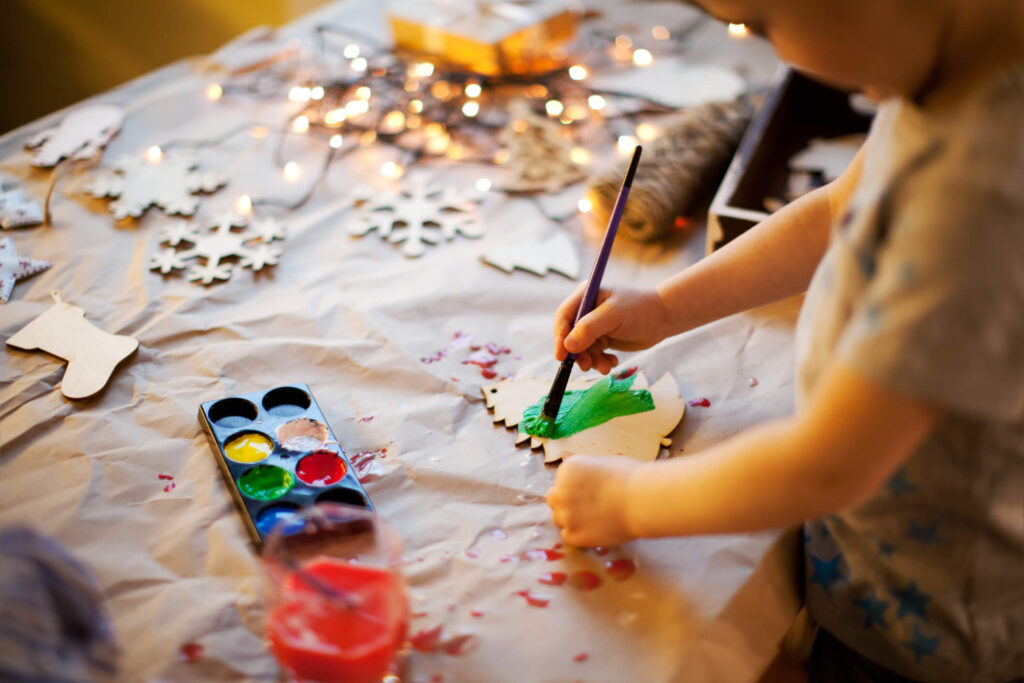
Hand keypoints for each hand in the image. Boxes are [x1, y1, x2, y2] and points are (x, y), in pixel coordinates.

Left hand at [545, 455, 640, 546]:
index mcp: (567, 470)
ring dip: (571, 519)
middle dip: (566, 502)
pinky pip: (568, 536)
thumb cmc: (630, 477)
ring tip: (594, 518)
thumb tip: (571, 463)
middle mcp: (560, 492)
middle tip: (587, 506)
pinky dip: (579, 534)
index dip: (575, 487)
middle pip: (553, 499)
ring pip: (559, 519)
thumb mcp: (602, 463)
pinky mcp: (574, 535)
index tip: (591, 491)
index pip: (561, 480)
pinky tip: (595, 529)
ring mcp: (565, 515)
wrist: (642, 500)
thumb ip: (583, 469)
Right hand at [553, 286, 669, 373]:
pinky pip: (593, 355)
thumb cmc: (639, 309)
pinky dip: (600, 362)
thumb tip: (567, 346)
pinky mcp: (602, 339)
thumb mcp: (613, 316)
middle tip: (586, 366)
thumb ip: (589, 329)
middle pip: (570, 336)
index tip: (561, 356)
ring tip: (605, 367)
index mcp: (585, 296)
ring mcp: (594, 326)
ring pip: (581, 349)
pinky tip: (612, 362)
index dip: (559, 337)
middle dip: (577, 353)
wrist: (663, 318)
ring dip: (591, 361)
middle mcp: (586, 311)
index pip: (564, 317)